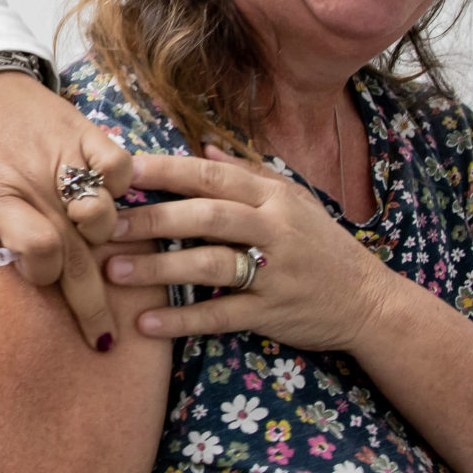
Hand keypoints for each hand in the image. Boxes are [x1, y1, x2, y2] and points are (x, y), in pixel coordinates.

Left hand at [0, 73, 132, 348]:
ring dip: (101, 237)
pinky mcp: (85, 132)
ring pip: (102, 213)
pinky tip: (105, 198)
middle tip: (103, 336)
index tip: (38, 276)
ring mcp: (62, 156)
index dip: (44, 274)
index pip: (38, 249)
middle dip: (92, 303)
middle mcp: (32, 181)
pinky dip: (119, 187)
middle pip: (74, 250)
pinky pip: (120, 168)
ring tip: (94, 245)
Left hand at [102, 148, 400, 351]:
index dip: (166, 170)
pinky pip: (222, 315)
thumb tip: (205, 148)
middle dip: (151, 219)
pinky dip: (183, 320)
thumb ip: (249, 174)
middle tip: (104, 223)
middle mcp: (275, 229)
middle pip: (206, 217)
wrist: (369, 301)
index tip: (121, 168)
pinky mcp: (273, 313)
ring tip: (113, 271)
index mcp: (273, 197)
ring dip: (158, 270)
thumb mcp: (295, 200)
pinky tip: (146, 324)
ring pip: (210, 266)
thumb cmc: (323, 246)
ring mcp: (274, 272)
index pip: (212, 176)